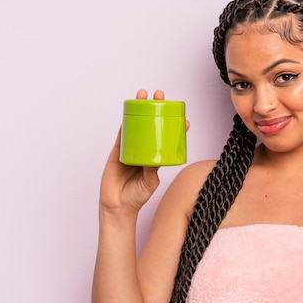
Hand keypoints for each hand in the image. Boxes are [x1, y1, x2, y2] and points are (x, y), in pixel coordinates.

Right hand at [98, 90, 163, 214]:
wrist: (118, 206)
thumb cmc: (137, 196)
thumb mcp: (150, 182)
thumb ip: (151, 171)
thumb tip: (154, 159)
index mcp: (155, 157)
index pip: (167, 139)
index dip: (174, 127)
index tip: (184, 118)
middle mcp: (144, 150)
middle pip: (151, 125)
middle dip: (156, 109)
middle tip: (161, 96)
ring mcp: (131, 149)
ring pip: (136, 125)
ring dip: (139, 109)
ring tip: (143, 95)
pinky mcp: (118, 152)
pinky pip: (122, 135)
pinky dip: (125, 123)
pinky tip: (128, 111)